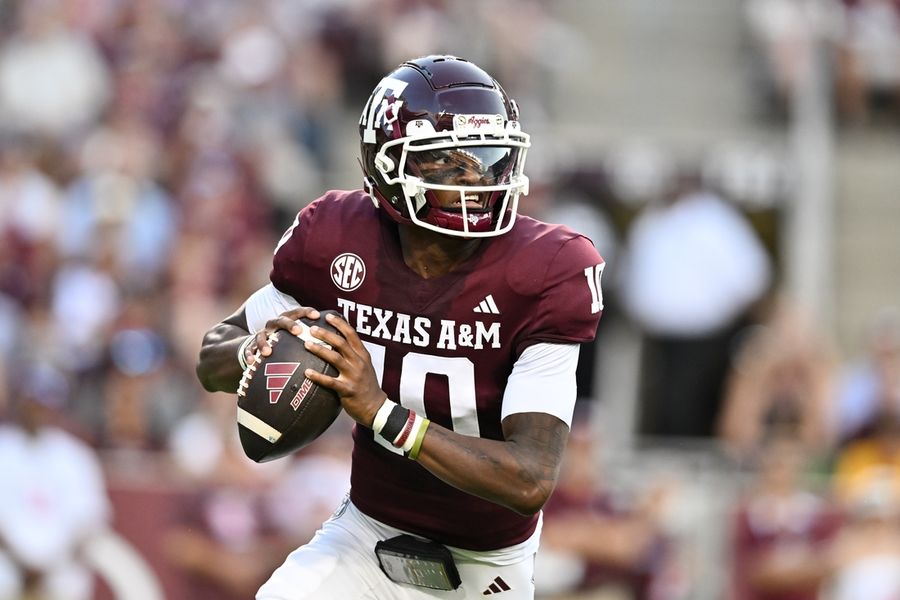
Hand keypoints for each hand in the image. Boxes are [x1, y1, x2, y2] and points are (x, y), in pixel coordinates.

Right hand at [242, 307, 320, 365]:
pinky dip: (249, 355)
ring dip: (264, 342)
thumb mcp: (297, 338)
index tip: (317, 315)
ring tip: (268, 352)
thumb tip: (337, 341)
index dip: (306, 312)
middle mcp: (274, 326)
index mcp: (287, 321)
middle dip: (289, 324)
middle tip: (299, 331)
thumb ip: (313, 338)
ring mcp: (261, 336)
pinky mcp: (250, 347)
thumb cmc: (285, 343)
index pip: (297, 312)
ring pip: (260, 335)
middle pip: (280, 320)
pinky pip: (248, 350)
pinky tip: (252, 361)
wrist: (257, 346)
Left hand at [301, 312, 386, 427]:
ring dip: (320, 350)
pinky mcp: (347, 389)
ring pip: (335, 359)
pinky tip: (307, 372)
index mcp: (363, 355)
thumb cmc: (366, 385)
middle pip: (341, 343)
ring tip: (306, 344)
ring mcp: (354, 376)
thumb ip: (353, 354)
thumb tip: (336, 341)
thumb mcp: (364, 366)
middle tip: (312, 329)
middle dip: (326, 334)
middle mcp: (359, 363)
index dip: (339, 323)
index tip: (327, 316)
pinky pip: (330, 381)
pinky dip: (318, 376)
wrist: (375, 407)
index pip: (351, 334)